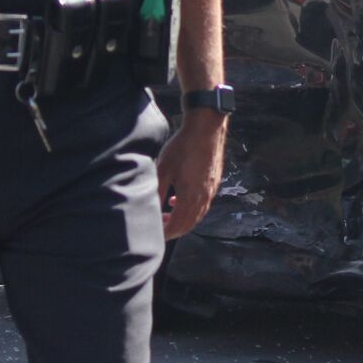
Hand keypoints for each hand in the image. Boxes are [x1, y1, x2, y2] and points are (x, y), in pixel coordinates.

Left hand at [156, 111, 226, 239]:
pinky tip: (178, 199)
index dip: (164, 233)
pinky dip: (190, 209)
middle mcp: (203, 198)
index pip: (176, 226)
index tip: (153, 233)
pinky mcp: (214, 183)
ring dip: (181, 220)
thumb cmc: (183, 147)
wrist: (206, 129)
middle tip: (159, 227)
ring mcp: (211, 191)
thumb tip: (149, 207)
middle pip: (188, 225)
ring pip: (196, 216)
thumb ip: (157, 191)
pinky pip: (202, 204)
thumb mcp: (163, 169)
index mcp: (190, 198)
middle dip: (172, 229)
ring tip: (167, 214)